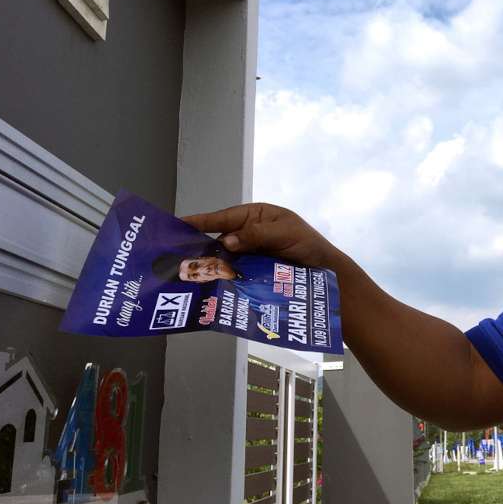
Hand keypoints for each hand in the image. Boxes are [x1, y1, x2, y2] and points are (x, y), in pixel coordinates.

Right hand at [182, 203, 338, 269]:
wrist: (325, 271)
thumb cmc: (308, 244)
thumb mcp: (285, 232)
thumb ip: (257, 234)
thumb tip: (227, 240)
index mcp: (254, 216)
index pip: (222, 217)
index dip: (199, 221)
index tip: (177, 224)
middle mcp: (247, 235)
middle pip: (218, 240)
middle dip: (201, 248)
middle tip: (178, 258)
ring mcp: (248, 255)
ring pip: (224, 260)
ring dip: (211, 267)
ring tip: (190, 276)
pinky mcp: (251, 273)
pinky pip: (233, 274)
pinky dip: (224, 280)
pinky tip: (212, 287)